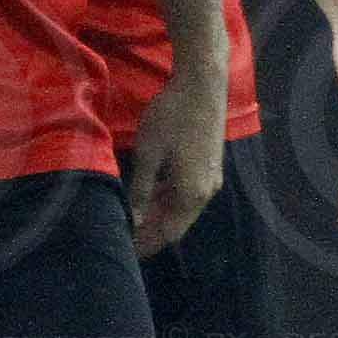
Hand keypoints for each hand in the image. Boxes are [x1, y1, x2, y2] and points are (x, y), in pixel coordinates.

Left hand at [122, 55, 226, 257]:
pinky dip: (169, 199)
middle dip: (153, 232)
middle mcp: (206, 191)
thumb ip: (142, 189)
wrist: (202, 86)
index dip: (148, 244)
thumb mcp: (149, 154)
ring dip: (161, 215)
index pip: (169, 233)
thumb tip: (135, 219)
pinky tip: (151, 195)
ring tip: (134, 219)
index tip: (127, 251)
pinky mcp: (209, 164)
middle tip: (126, 237)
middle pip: (178, 223)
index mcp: (191, 193)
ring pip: (184, 208)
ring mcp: (210, 178)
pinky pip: (188, 192)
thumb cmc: (171, 118)